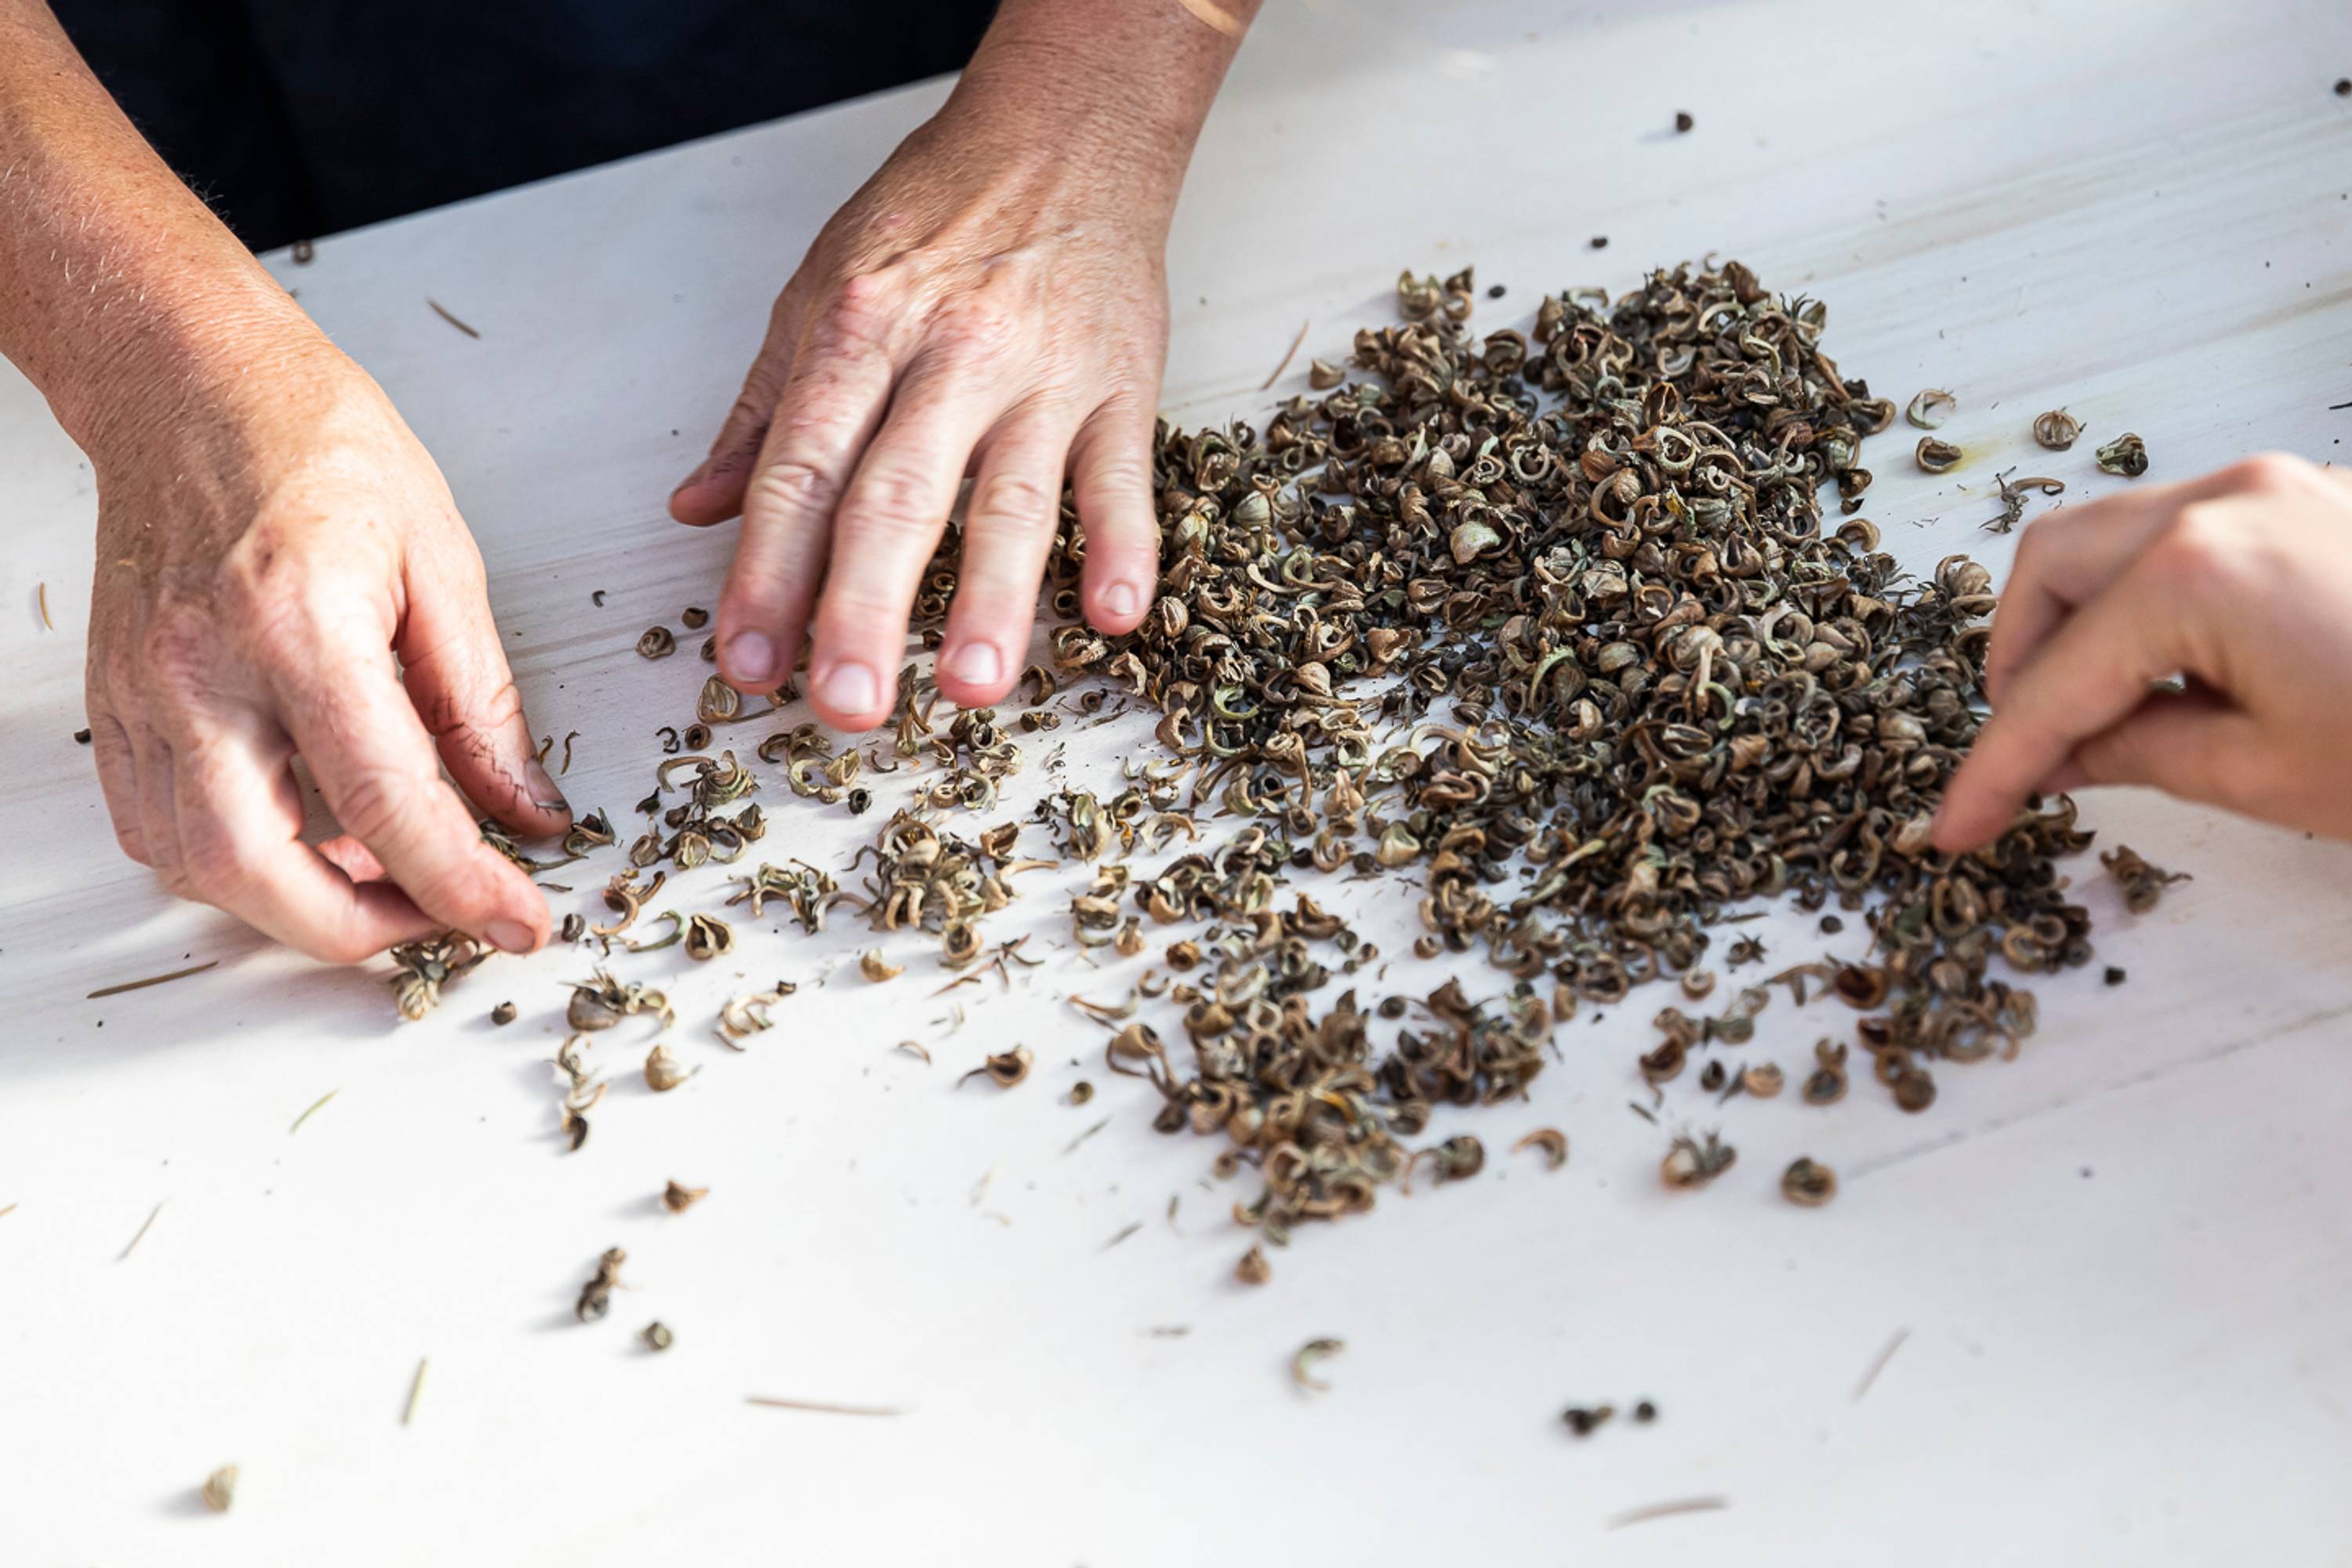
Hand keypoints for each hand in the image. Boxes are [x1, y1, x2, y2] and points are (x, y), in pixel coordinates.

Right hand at [84, 333, 568, 961]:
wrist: (189, 380)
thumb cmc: (313, 442)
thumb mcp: (444, 559)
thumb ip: (481, 703)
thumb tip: (524, 807)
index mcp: (298, 624)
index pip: (386, 801)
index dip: (462, 885)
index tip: (520, 920)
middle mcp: (200, 669)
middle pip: (263, 872)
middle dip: (364, 930)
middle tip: (445, 917)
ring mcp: (142, 693)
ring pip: (198, 869)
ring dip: (297, 907)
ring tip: (385, 875)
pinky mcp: (117, 704)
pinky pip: (157, 831)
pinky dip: (234, 866)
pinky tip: (304, 841)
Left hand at [668, 88, 1177, 726]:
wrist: (1066, 136)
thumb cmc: (938, 216)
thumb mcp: (819, 288)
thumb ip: (763, 410)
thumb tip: (698, 509)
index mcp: (856, 331)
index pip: (801, 471)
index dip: (768, 573)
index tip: (746, 661)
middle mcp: (948, 358)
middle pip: (896, 499)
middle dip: (865, 609)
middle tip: (847, 703)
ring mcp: (1042, 379)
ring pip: (1013, 501)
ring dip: (995, 601)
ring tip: (975, 689)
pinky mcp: (1121, 389)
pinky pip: (1124, 478)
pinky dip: (1125, 548)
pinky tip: (1113, 616)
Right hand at [1934, 453, 2351, 851]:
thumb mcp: (2273, 776)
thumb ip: (2140, 755)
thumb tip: (2068, 756)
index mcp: (2199, 572)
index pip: (2054, 682)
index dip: (1998, 765)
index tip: (1962, 821)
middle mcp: (2227, 502)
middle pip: (2053, 567)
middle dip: (2020, 661)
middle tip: (2028, 747)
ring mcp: (2274, 488)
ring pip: (2112, 537)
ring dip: (2080, 622)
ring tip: (2100, 711)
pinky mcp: (2311, 499)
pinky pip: (2186, 531)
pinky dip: (2147, 596)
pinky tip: (2170, 670)